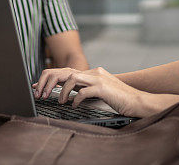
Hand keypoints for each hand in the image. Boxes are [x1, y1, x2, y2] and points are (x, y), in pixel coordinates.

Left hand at [32, 67, 149, 116]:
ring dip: (63, 91)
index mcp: (93, 72)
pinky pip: (83, 91)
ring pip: (72, 78)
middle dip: (51, 82)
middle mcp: (95, 72)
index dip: (52, 79)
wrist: (138, 101)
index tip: (40, 87)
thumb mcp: (101, 91)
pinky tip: (74, 106)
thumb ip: (87, 88)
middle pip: (66, 71)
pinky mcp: (103, 87)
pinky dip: (76, 99)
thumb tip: (69, 93)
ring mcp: (99, 78)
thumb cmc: (120, 99)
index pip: (68, 71)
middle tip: (43, 94)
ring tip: (61, 102)